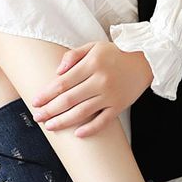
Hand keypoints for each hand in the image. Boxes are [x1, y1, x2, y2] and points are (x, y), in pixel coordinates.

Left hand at [31, 41, 153, 137]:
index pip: (63, 83)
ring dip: (63, 121)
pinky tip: (77, 135)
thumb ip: (73, 56)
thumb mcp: (94, 46)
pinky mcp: (119, 106)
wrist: (147, 59)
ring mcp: (110, 96)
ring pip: (82, 112)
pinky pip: (103, 121)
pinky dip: (90, 129)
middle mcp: (100, 81)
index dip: (46, 94)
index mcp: (92, 64)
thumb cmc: (116, 53)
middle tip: (37, 117)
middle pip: (69, 100)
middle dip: (50, 110)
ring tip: (50, 126)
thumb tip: (57, 72)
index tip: (35, 102)